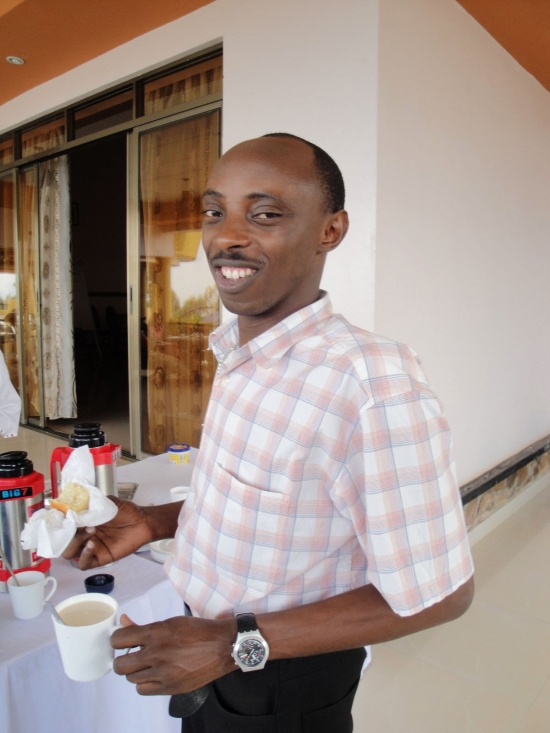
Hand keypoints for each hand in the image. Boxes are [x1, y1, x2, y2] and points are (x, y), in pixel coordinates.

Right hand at [62, 497, 153, 569]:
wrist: (143, 522)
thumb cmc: (127, 512)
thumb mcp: (108, 502)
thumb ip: (93, 502)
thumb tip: (77, 499)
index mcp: (83, 523)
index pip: (63, 526)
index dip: (59, 522)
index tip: (61, 515)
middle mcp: (84, 536)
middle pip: (63, 542)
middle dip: (66, 534)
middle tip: (77, 524)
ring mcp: (91, 547)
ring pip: (70, 553)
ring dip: (75, 543)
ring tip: (91, 530)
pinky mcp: (100, 558)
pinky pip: (83, 564)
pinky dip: (83, 556)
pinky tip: (92, 544)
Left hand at [111, 613, 235, 695]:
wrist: (222, 647)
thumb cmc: (197, 631)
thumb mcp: (170, 622)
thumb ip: (143, 626)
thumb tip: (123, 622)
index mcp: (156, 633)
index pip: (119, 639)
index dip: (117, 639)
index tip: (122, 640)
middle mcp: (156, 653)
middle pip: (120, 664)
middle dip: (122, 659)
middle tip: (131, 655)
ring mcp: (163, 673)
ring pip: (130, 678)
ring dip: (135, 671)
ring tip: (147, 664)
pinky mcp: (170, 687)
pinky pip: (142, 689)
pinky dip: (144, 683)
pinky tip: (153, 675)